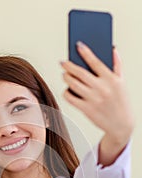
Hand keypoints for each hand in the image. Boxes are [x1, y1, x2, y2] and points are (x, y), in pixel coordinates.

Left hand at [61, 42, 134, 165]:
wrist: (121, 125)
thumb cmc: (121, 102)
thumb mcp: (122, 83)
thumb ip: (117, 65)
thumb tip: (112, 48)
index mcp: (111, 79)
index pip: (96, 61)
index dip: (85, 52)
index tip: (78, 45)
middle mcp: (102, 88)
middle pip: (80, 73)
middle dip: (69, 65)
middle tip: (63, 62)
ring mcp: (93, 99)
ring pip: (73, 84)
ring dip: (66, 77)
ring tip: (64, 74)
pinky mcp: (86, 109)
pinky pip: (70, 98)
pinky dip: (66, 92)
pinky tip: (67, 89)